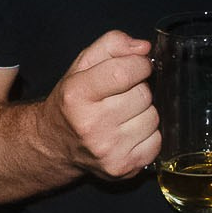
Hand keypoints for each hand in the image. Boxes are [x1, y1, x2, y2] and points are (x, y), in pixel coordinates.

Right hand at [41, 30, 159, 179]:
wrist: (54, 144)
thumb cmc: (71, 102)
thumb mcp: (81, 66)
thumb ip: (110, 45)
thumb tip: (143, 48)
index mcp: (76, 95)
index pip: (124, 72)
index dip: (138, 65)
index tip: (136, 66)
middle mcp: (90, 124)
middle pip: (143, 96)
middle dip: (138, 90)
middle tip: (120, 96)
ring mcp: (108, 149)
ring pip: (153, 118)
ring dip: (143, 113)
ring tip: (122, 116)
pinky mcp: (123, 167)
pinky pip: (157, 142)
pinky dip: (147, 135)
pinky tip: (127, 134)